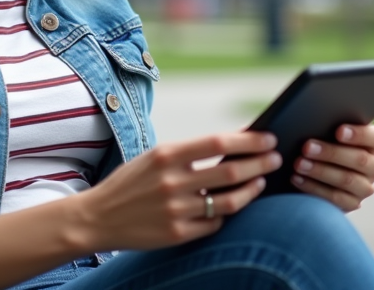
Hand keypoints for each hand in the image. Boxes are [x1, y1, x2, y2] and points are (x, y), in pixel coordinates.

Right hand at [75, 131, 280, 251]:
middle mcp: (172, 182)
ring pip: (229, 202)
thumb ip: (189, 152)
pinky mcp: (177, 234)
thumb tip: (233, 143)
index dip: (248, 140)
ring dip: (251, 191)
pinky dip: (226, 215)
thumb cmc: (131, 182)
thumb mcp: (155, 157)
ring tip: (260, 182)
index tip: (268, 138)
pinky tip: (231, 206)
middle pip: (230, 172)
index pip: (218, 142)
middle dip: (260, 164)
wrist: (97, 217)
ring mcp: (175, 210)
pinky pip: (214, 224)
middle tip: (275, 159)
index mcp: (166, 155)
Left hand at [290, 124, 373, 211]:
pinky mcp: (352, 203)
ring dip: (320, 171)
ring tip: (299, 163)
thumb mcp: (328, 130)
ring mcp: (365, 187)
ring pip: (347, 180)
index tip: (338, 131)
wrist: (317, 169)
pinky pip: (335, 198)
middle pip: (360, 160)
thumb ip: (327, 124)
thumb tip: (313, 118)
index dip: (359, 134)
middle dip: (331, 153)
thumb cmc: (323, 139)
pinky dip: (313, 188)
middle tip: (306, 147)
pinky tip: (297, 178)